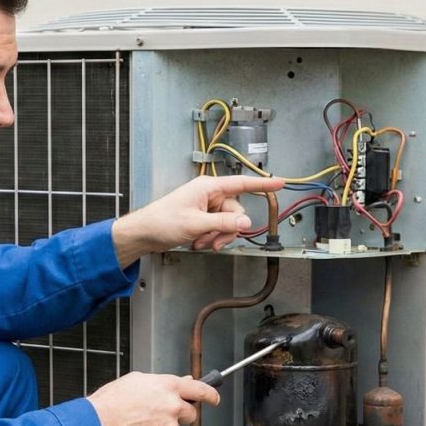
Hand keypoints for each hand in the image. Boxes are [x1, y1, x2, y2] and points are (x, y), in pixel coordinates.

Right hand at [87, 372, 220, 425]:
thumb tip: (182, 382)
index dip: (211, 395)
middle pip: (191, 414)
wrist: (97, 424)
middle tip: (161, 415)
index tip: (214, 399)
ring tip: (140, 423)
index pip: (201, 390)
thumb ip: (163, 382)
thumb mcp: (137, 381)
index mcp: (168, 386)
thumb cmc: (111, 402)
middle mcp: (173, 406)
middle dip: (181, 415)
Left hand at [111, 175, 284, 266]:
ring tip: (202, 242)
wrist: (145, 233)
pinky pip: (218, 228)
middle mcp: (209, 195)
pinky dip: (211, 238)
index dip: (262, 184)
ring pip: (227, 223)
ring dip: (217, 236)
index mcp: (208, 187)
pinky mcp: (202, 219)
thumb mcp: (196, 223)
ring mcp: (206, 207)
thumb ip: (224, 222)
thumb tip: (245, 221)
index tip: (279, 183)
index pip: (241, 184)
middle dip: (226, 229)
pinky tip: (199, 242)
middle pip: (235, 211)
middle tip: (213, 240)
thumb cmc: (162, 221)